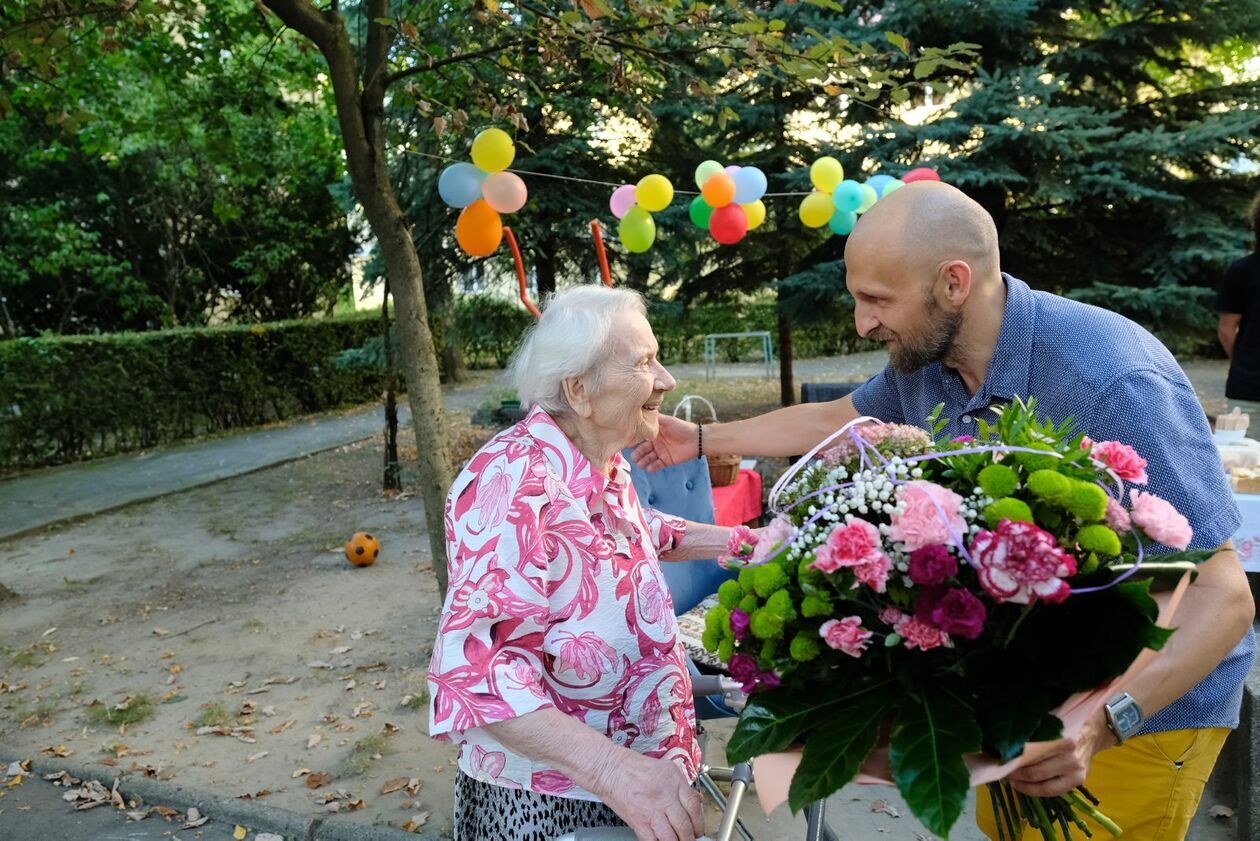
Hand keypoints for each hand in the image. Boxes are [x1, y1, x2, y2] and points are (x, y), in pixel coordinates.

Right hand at [590, 747, 704, 840]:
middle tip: (690, 839)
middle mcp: (664, 796)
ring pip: (671, 837)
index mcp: (674, 780)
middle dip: (690, 837)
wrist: (608, 768)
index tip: (699, 829)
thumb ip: (681, 786)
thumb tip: (696, 800)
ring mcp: (651, 810)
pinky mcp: (638, 821)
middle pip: (685, 825)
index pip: (694, 806)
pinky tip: (661, 840)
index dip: (700, 822)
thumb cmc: (633, 767)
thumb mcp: (664, 768)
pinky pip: (652, 840)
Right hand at [631, 415, 698, 472]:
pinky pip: (657, 465)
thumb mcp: (667, 420)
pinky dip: (652, 467)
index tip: (628, 444)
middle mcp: (655, 443)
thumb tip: (642, 411)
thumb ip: (655, 418)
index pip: (641, 438)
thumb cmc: (681, 427)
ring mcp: (660, 452)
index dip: (634, 441)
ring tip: (639, 464)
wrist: (696, 439)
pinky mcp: (667, 461)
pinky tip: (649, 468)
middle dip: (637, 454)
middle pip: (643, 449)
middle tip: (633, 457)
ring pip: (648, 458)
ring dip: (643, 461)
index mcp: (654, 433)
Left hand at [1007, 713, 1115, 796]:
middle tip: (1000, 768)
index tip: (997, 757)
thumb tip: (1005, 739)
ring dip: (1021, 782)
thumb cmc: (1066, 723)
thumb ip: (1033, 731)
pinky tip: (1021, 786)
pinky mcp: (1078, 780)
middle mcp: (1069, 756)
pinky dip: (1034, 791)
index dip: (1012, 757)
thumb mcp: (1051, 720)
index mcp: (1061, 738)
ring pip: (1041, 782)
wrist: (1093, 730)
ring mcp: (1075, 770)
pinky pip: (1052, 791)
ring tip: (1008, 778)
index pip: (1030, 752)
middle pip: (1034, 769)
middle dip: (1013, 771)